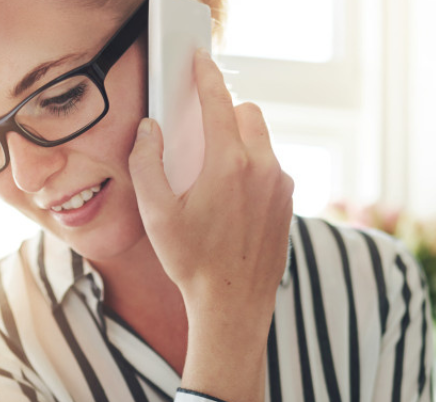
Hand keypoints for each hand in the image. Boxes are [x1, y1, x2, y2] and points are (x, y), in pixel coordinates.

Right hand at [129, 49, 292, 351]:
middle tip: (199, 133)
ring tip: (212, 175)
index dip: (206, 76)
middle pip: (247, 114)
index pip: (219, 101)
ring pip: (262, 142)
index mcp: (229, 164)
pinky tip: (231, 200)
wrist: (233, 305)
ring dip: (239, 144)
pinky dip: (253, 170)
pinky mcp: (288, 203)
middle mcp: (263, 168)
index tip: (199, 61)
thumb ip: (146, 164)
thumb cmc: (192, 263)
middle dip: (225, 113)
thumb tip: (148, 131)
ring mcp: (281, 186)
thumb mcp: (156, 215)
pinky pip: (271, 169)